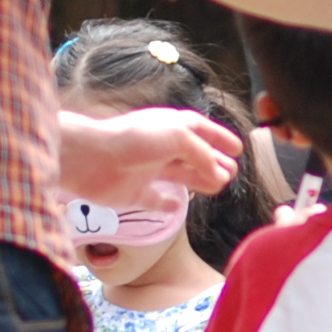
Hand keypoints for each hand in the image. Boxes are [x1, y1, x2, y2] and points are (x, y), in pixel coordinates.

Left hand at [58, 104, 238, 207]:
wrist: (92, 159)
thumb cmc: (136, 139)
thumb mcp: (179, 138)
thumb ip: (202, 155)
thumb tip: (219, 174)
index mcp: (169, 126)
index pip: (201, 130)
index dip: (220, 138)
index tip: (239, 149)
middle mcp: (159, 147)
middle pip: (192, 155)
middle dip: (214, 163)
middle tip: (232, 173)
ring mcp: (146, 170)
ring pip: (179, 176)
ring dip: (200, 180)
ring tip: (220, 186)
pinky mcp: (134, 194)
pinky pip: (155, 200)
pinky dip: (167, 203)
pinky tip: (178, 205)